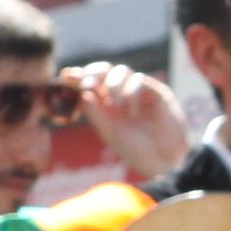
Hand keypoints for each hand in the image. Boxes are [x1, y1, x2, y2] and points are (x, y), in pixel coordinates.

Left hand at [75, 61, 191, 186]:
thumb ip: (97, 114)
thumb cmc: (137, 149)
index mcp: (105, 105)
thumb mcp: (111, 133)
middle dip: (93, 72)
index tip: (65, 75)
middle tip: (87, 82)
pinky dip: (130, 93)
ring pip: (121, 71)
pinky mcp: (155, 91)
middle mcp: (120, 95)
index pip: (90, 84)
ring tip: (113, 102)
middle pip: (104, 71)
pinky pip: (139, 80)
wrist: (164, 160)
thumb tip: (82, 93)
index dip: (78, 77)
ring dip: (112, 82)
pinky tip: (131, 112)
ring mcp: (138, 92)